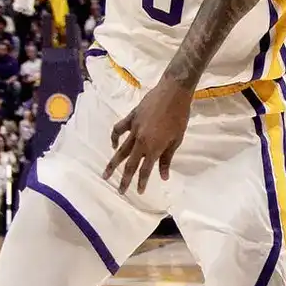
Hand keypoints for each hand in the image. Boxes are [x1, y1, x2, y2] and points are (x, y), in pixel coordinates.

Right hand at [103, 80, 190, 194]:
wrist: (173, 92)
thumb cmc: (179, 116)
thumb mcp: (177, 139)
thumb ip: (167, 158)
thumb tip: (164, 177)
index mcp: (154, 147)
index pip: (145, 170)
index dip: (142, 182)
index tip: (139, 192)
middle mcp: (141, 141)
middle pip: (130, 163)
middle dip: (124, 179)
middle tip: (120, 191)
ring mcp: (134, 129)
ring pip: (120, 149)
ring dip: (112, 163)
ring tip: (105, 174)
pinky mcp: (131, 118)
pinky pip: (118, 129)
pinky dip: (114, 137)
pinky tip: (113, 144)